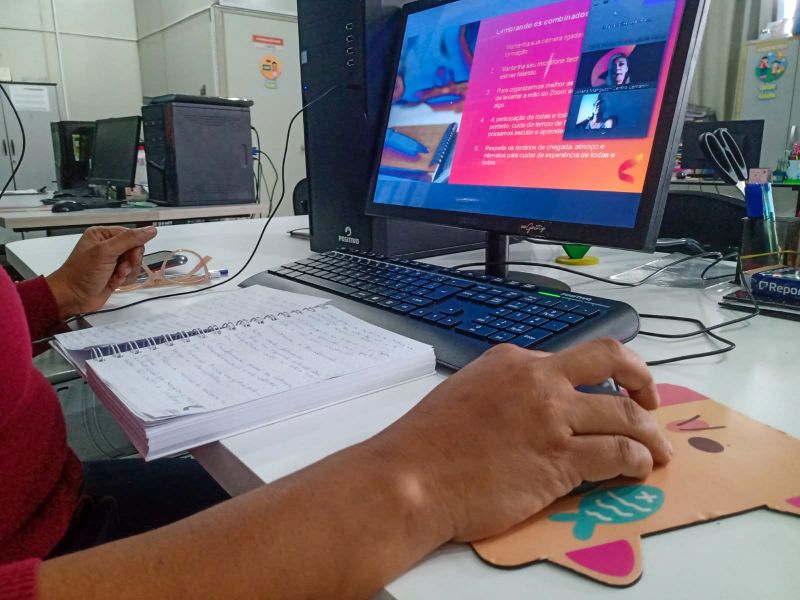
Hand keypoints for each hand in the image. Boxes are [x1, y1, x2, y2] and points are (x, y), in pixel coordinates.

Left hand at [46, 226, 157, 316]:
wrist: (72, 297)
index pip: (131, 235)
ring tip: (116, 277)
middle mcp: (108, 245)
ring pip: (135, 263)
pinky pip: (131, 273)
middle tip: (121, 269)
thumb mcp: (105, 252)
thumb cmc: (84, 271)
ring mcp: (112, 261)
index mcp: (103, 234)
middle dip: (131, 261)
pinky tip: (115, 283)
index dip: (135, 246)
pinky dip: (126, 279)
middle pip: (135, 249)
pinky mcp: (115, 274)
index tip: (131, 258)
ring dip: (128, 271)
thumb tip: (153, 229)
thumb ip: (129, 240)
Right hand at [371, 339, 671, 542]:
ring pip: (625, 413)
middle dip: (642, 378)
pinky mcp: (562, 459)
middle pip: (612, 361)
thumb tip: (527, 407)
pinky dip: (638, 460)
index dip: (598, 374)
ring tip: (657, 449)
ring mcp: (554, 418)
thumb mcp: (465, 393)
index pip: (572, 357)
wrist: (412, 477)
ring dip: (650, 432)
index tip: (608, 388)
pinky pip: (619, 453)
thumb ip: (504, 391)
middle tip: (650, 399)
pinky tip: (639, 469)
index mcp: (513, 360)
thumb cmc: (426, 443)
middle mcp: (539, 380)